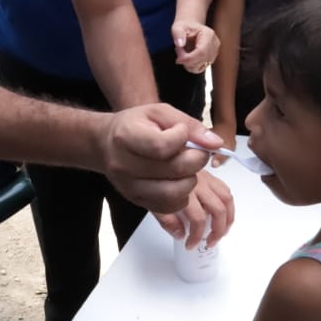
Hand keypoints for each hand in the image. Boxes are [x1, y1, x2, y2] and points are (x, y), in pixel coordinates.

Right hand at [96, 104, 221, 212]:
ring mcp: (129, 186)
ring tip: (188, 168)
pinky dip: (182, 197)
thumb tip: (216, 143)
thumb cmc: (134, 124)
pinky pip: (168, 207)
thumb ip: (189, 124)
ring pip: (172, 194)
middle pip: (173, 170)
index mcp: (126, 137)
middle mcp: (124, 165)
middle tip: (197, 152)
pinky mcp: (137, 200)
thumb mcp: (159, 112)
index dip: (182, 139)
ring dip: (190, 181)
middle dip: (196, 160)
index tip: (182, 132)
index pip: (162, 146)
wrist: (105, 143)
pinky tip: (179, 181)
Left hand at [156, 170, 235, 247]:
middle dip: (218, 231)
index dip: (196, 236)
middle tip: (210, 242)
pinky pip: (224, 189)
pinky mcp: (208, 174)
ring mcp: (205, 178)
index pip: (198, 218)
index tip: (190, 244)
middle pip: (218, 210)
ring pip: (226, 199)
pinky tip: (222, 214)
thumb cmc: (151, 177)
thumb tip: (180, 234)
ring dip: (228, 219)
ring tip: (222, 231)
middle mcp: (198, 183)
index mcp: (183, 191)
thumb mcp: (151, 201)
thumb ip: (166, 220)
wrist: (150, 157)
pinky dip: (227, 204)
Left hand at [173, 20, 218, 73]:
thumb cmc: (185, 27)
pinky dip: (191, 65)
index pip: (201, 52)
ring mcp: (214, 52)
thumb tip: (180, 44)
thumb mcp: (178, 27)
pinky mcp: (211, 59)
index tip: (178, 58)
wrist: (190, 27)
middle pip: (202, 61)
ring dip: (188, 64)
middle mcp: (214, 44)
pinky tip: (187, 57)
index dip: (189, 58)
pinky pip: (200, 68)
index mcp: (208, 35)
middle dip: (187, 61)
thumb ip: (178, 34)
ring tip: (183, 53)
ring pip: (201, 67)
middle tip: (178, 51)